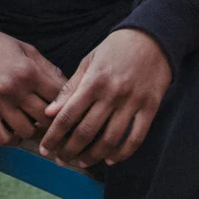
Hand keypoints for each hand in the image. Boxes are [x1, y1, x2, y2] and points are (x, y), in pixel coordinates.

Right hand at [0, 6, 63, 145]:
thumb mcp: (23, 48)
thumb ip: (46, 67)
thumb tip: (66, 85)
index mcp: (28, 71)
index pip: (59, 97)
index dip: (65, 103)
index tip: (64, 107)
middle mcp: (15, 89)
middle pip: (46, 118)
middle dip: (52, 120)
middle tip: (50, 120)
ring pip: (27, 131)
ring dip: (32, 131)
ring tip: (32, 124)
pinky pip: (3, 138)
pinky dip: (12, 139)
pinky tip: (14, 131)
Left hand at [40, 29, 171, 167]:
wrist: (153, 36)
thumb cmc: (115, 48)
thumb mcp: (89, 61)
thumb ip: (70, 88)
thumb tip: (50, 112)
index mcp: (93, 81)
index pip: (68, 115)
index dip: (54, 136)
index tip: (45, 149)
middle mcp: (112, 94)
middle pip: (86, 132)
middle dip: (70, 150)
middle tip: (61, 160)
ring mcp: (132, 102)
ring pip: (110, 140)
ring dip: (93, 156)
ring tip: (82, 162)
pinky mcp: (150, 107)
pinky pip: (136, 137)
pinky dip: (123, 153)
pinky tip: (111, 159)